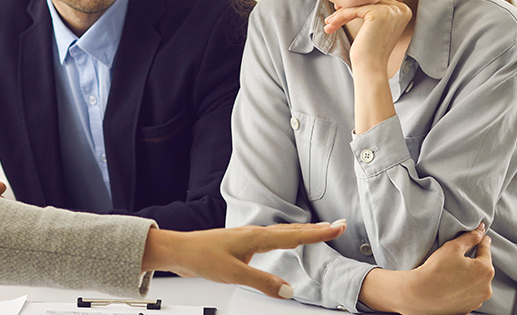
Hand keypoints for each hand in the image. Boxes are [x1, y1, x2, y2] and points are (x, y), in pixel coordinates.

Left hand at [141, 220, 345, 299]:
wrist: (178, 251)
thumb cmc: (201, 256)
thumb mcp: (233, 273)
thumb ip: (262, 282)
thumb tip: (288, 290)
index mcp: (255, 238)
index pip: (294, 235)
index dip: (318, 233)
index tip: (338, 227)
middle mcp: (254, 234)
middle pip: (291, 230)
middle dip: (316, 229)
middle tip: (337, 225)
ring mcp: (247, 238)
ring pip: (281, 233)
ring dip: (302, 232)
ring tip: (319, 230)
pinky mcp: (241, 245)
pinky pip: (271, 239)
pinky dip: (285, 238)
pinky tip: (284, 241)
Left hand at [323, 0, 411, 76]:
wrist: (371, 67)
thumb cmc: (372, 50)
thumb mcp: (377, 26)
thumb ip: (378, 8)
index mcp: (404, 10)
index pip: (376, 0)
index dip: (357, 5)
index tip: (340, 11)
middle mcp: (401, 8)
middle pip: (367, 0)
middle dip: (347, 8)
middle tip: (332, 16)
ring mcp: (392, 10)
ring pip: (359, 5)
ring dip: (340, 13)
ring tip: (328, 22)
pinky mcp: (379, 13)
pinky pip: (354, 10)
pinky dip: (340, 17)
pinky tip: (330, 25)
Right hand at [409, 224, 493, 314]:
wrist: (419, 295)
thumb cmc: (435, 270)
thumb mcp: (453, 247)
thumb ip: (470, 237)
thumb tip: (481, 229)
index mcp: (485, 270)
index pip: (486, 250)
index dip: (482, 242)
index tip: (482, 238)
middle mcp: (486, 287)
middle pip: (482, 268)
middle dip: (474, 261)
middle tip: (459, 258)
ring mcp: (477, 300)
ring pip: (477, 283)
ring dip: (470, 277)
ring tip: (452, 273)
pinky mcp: (468, 308)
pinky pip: (469, 295)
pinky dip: (463, 289)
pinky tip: (451, 285)